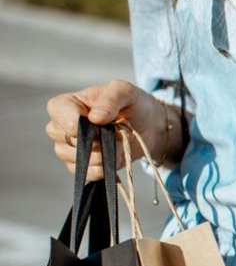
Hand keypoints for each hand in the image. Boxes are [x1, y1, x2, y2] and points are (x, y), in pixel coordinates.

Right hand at [45, 80, 170, 181]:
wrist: (149, 126)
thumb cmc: (132, 104)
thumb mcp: (125, 91)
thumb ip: (110, 99)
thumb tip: (95, 118)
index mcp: (66, 104)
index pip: (58, 114)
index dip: (76, 123)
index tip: (98, 123)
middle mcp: (61, 127)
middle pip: (67, 140)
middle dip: (96, 140)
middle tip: (114, 131)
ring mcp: (69, 149)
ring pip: (78, 159)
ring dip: (104, 155)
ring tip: (117, 142)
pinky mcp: (81, 166)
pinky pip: (86, 174)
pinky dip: (104, 169)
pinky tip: (114, 158)